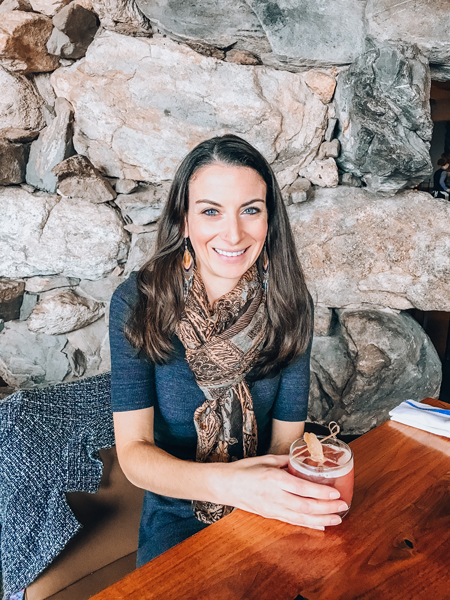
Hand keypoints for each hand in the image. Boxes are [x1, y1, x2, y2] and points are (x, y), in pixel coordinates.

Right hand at [223, 454, 347, 530]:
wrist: (225, 485)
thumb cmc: (244, 469)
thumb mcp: (265, 459)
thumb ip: (286, 460)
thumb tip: (304, 459)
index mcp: (272, 478)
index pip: (301, 488)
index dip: (320, 492)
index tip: (335, 492)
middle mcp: (273, 495)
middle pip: (305, 506)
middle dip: (327, 507)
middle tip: (343, 506)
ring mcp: (272, 508)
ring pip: (301, 517)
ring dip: (321, 519)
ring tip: (338, 519)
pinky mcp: (270, 515)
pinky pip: (292, 522)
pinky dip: (308, 524)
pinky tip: (321, 525)